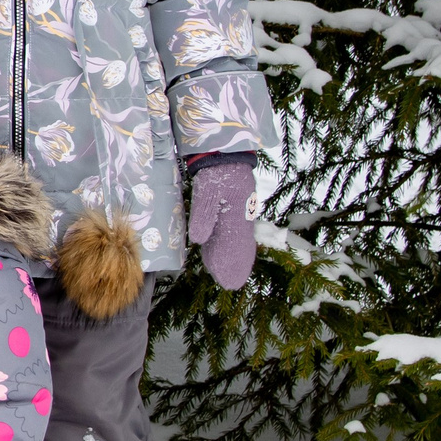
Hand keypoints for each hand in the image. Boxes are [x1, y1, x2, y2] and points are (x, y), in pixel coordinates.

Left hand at [187, 158, 258, 290]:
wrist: (225, 156)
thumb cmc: (216, 174)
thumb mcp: (208, 193)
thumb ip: (204, 217)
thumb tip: (200, 241)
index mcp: (236, 218)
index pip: (235, 249)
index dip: (232, 266)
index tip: (230, 282)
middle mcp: (241, 220)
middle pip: (238, 248)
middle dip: (234, 266)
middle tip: (229, 284)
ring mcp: (239, 215)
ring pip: (236, 241)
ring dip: (230, 257)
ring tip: (222, 273)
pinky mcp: (235, 209)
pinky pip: (233, 232)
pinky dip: (228, 244)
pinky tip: (219, 250)